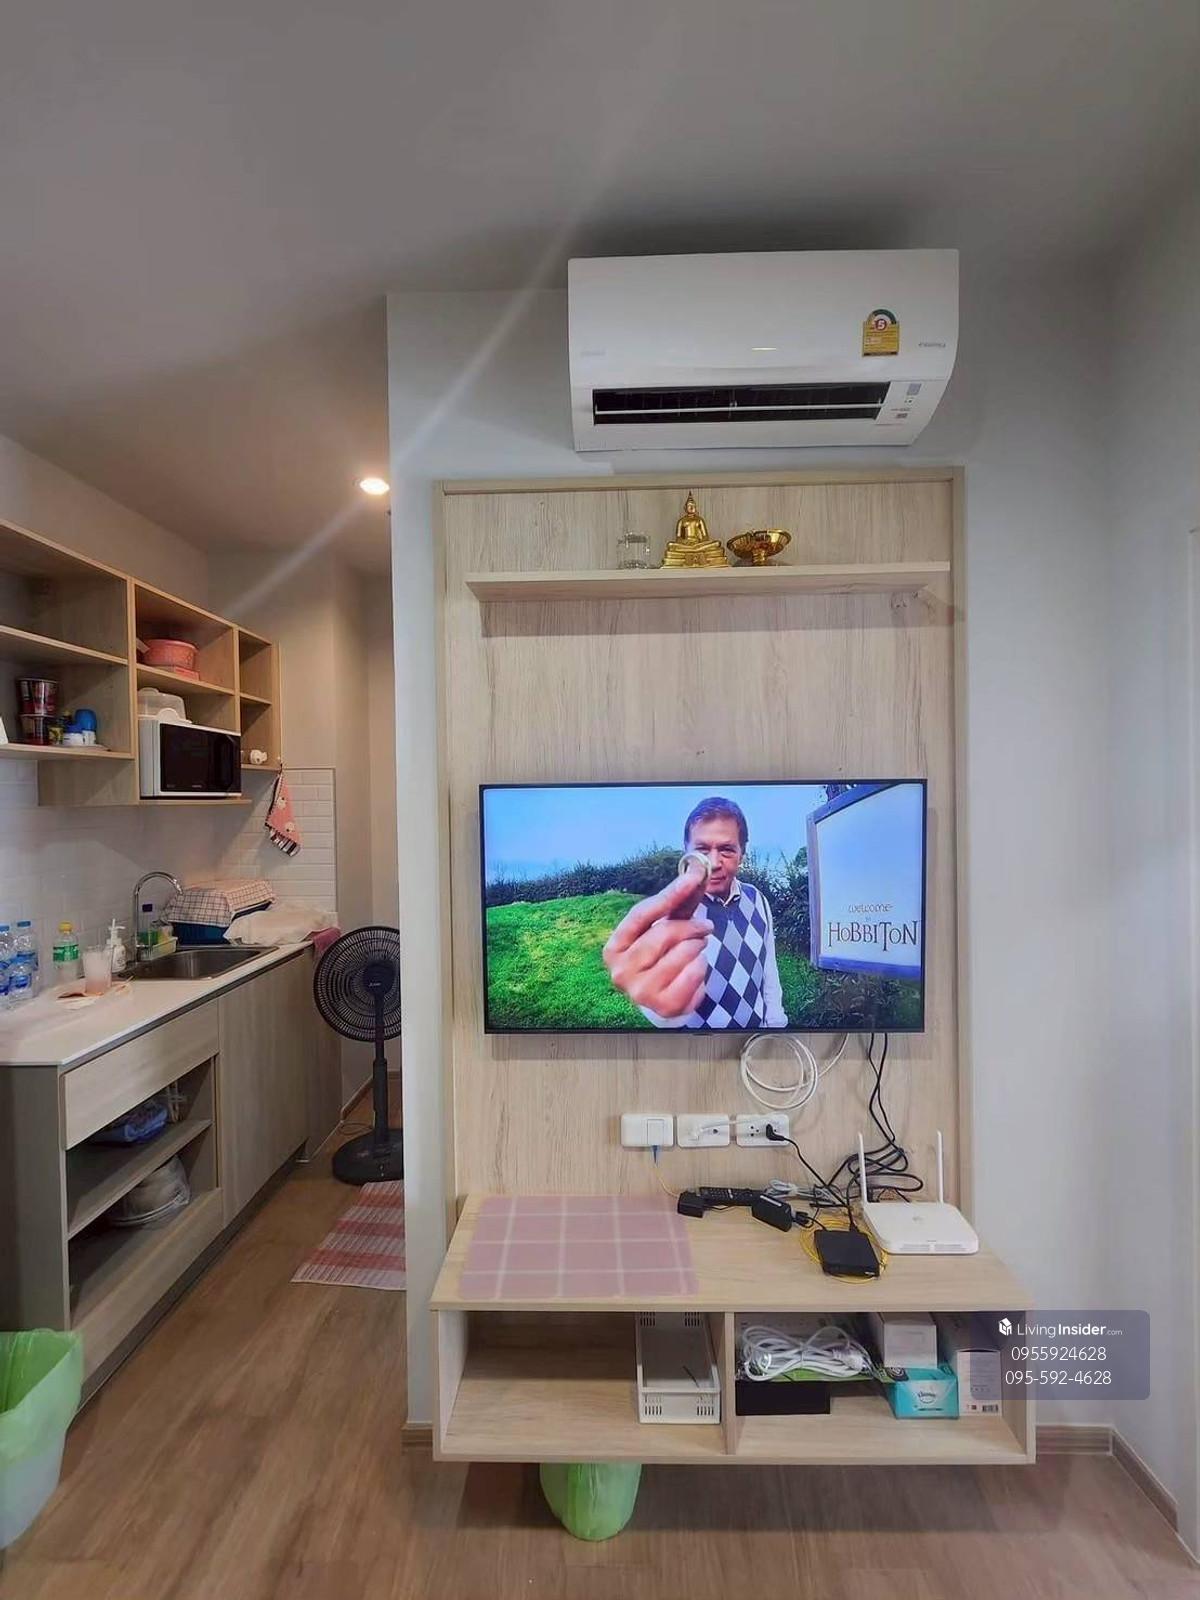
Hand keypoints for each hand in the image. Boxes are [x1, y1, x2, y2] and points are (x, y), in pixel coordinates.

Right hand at [603, 863, 712, 1018]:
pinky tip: (697, 968)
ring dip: (698, 947)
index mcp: (613, 948)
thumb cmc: (661, 954)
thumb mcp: (663, 926)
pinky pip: (695, 974)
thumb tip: (696, 867)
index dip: (668, 895)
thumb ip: (678, 899)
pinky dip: (703, 967)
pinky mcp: (664, 1007)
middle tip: (706, 927)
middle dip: (692, 926)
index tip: (691, 878)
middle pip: (664, 934)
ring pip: (683, 953)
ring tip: (697, 948)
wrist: (664, 996)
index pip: (641, 914)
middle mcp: (620, 972)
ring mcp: (640, 993)